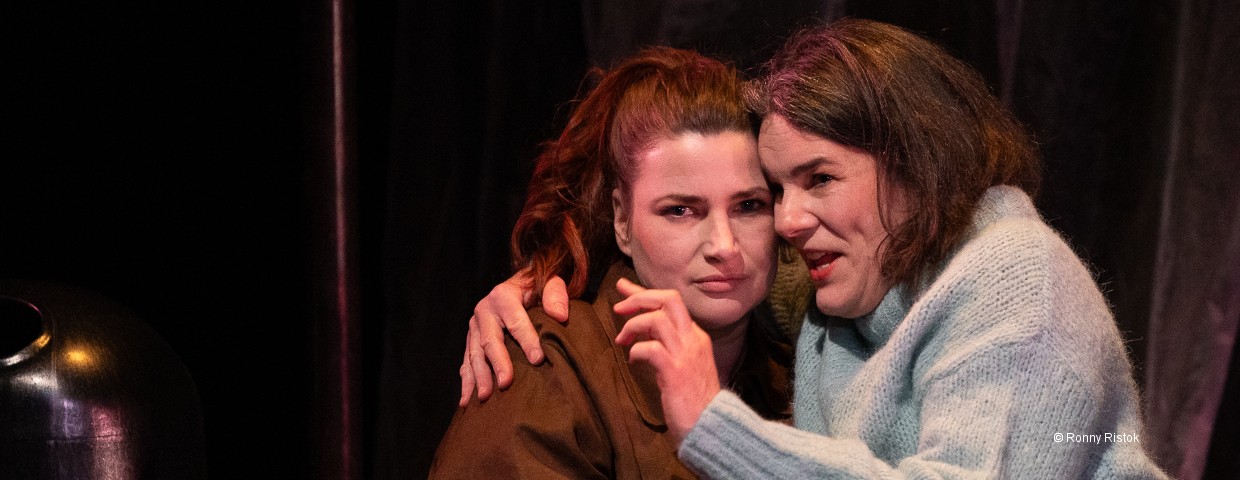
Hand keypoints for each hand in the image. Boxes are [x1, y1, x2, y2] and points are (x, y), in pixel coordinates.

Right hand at [459, 272, 570, 406]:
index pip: (516, 321)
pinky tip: (467, 401)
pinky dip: (466, 382)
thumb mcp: (551, 281)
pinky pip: (466, 362)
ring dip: (478, 377)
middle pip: (490, 340)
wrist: (520, 284)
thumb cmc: (538, 287)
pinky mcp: (471, 340)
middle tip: (506, 383)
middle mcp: (484, 311)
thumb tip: (559, 316)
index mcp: (503, 296)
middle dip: (497, 363)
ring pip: (474, 354)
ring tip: (485, 397)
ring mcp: (475, 327)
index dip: (527, 340)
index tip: (538, 360)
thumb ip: (556, 294)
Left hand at [613, 278, 719, 443]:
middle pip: (669, 299)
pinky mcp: (675, 372)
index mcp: (696, 337)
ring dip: (633, 324)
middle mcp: (693, 339)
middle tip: (619, 307)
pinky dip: (636, 351)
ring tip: (621, 340)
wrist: (712, 427)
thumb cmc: (695, 401)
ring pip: (657, 318)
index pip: (672, 302)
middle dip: (639, 297)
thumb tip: (646, 335)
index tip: (623, 290)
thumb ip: (671, 348)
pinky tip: (632, 361)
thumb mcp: (686, 366)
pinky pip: (650, 348)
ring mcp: (686, 354)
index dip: (644, 293)